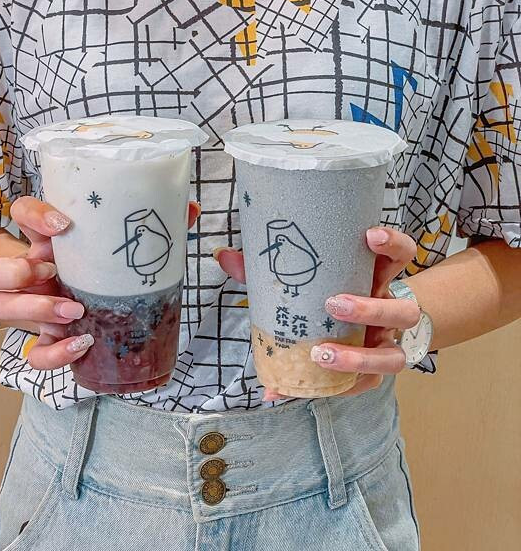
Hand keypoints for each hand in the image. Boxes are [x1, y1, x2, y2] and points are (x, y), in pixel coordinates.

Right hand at [0, 196, 200, 369]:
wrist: (86, 302)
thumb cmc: (101, 267)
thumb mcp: (117, 245)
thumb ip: (151, 226)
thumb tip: (189, 208)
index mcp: (44, 242)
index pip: (20, 214)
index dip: (33, 214)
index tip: (64, 223)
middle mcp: (27, 273)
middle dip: (14, 270)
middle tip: (51, 272)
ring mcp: (29, 308)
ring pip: (0, 309)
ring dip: (34, 310)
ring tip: (74, 310)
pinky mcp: (44, 339)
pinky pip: (34, 353)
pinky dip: (54, 353)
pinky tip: (82, 344)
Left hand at [214, 227, 419, 398]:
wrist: (364, 326)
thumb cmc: (330, 294)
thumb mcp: (309, 278)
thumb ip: (267, 268)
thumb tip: (223, 256)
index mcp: (376, 279)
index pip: (401, 256)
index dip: (393, 245)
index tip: (370, 235)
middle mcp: (390, 312)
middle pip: (403, 311)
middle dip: (372, 308)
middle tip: (334, 304)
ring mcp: (387, 345)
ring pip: (394, 357)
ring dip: (359, 358)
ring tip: (322, 353)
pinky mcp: (374, 374)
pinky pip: (364, 387)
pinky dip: (332, 390)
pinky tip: (298, 391)